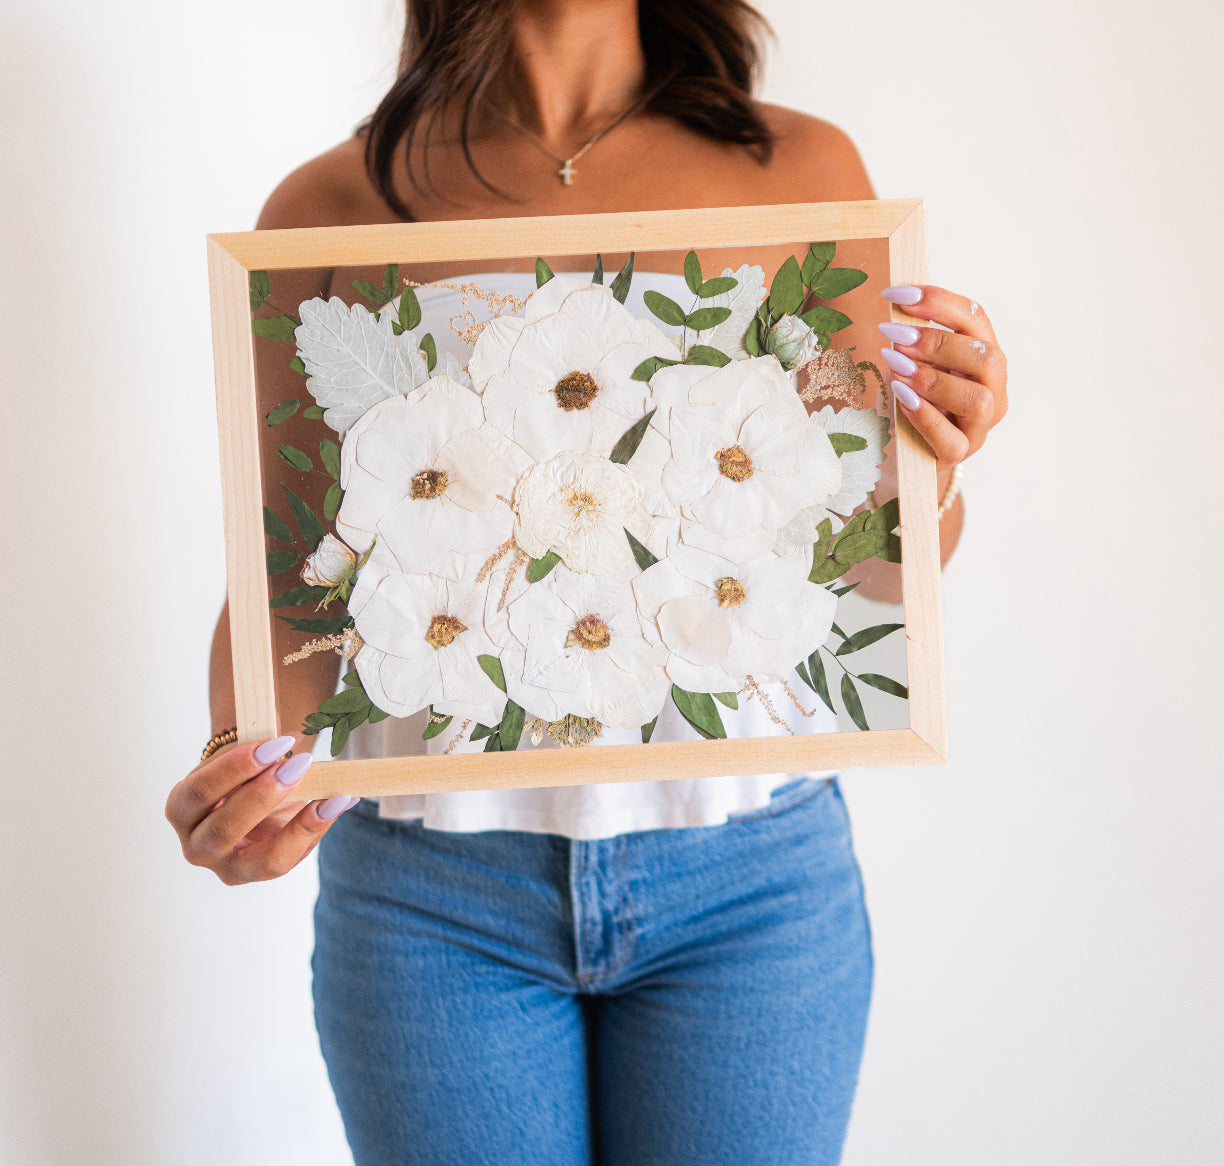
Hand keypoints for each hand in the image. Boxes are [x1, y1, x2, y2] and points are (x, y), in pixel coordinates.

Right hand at [165, 736, 356, 884]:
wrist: (251, 796)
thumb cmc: (241, 773)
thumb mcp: (242, 755)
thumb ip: (256, 741)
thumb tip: (276, 722)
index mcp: (182, 808)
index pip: (200, 792)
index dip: (236, 767)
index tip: (276, 743)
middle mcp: (198, 846)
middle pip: (224, 829)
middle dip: (264, 796)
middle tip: (298, 764)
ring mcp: (231, 868)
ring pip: (265, 861)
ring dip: (301, 825)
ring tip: (330, 796)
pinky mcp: (264, 875)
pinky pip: (294, 857)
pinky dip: (320, 828)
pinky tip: (341, 801)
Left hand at [877, 285, 1007, 469]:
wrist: (910, 452)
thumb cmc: (915, 400)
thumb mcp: (916, 364)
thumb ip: (914, 341)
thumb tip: (895, 311)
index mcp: (985, 357)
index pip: (976, 318)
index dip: (939, 302)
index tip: (897, 294)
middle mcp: (993, 389)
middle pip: (987, 357)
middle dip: (939, 341)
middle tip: (894, 334)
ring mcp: (980, 425)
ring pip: (978, 399)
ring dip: (933, 378)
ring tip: (895, 366)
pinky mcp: (960, 453)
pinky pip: (951, 438)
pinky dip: (925, 415)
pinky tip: (900, 397)